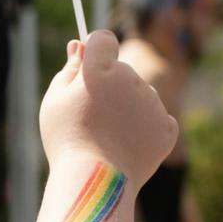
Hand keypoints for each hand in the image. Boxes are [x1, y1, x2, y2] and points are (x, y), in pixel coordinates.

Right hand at [38, 30, 176, 185]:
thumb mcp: (55, 100)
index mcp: (100, 69)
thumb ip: (70, 69)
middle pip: (122, 71)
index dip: (94, 50)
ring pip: (141, 94)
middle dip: (109, 85)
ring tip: (108, 134)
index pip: (103, 39)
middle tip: (91, 116)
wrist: (95, 182)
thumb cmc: (67, 139)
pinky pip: (157, 117)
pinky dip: (145, 127)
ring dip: (128, 106)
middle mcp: (131, 79)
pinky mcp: (167, 127)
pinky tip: (127, 142)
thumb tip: (80, 44)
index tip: (89, 63)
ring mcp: (153, 103)